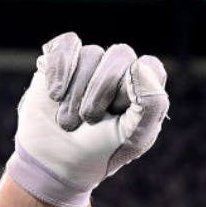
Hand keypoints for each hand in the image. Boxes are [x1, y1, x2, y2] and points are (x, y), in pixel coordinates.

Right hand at [5, 32, 169, 206]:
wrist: (54, 161)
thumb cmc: (100, 152)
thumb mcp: (134, 139)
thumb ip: (151, 105)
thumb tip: (140, 66)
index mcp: (144, 91)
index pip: (150, 66)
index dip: (133, 88)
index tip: (117, 112)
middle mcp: (120, 72)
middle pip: (120, 54)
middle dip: (100, 91)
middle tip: (87, 120)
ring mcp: (91, 64)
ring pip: (91, 53)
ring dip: (76, 91)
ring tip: (68, 120)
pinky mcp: (63, 60)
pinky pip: (66, 45)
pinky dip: (59, 70)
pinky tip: (54, 95)